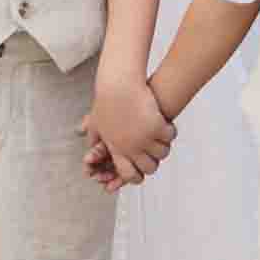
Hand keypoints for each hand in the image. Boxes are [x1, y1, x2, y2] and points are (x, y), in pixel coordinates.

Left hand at [86, 67, 171, 187]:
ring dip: (162, 148)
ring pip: (161, 153)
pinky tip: (167, 128)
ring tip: (162, 141)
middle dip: (152, 163)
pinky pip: (169, 137)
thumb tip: (90, 145)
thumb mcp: (96, 122)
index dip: (136, 176)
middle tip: (154, 155)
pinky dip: (170, 133)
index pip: (128, 174)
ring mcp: (145, 138)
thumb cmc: (106, 100)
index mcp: (116, 149)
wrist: (118, 84)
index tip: (140, 171)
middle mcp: (131, 147)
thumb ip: (94, 137)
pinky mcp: (157, 126)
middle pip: (149, 167)